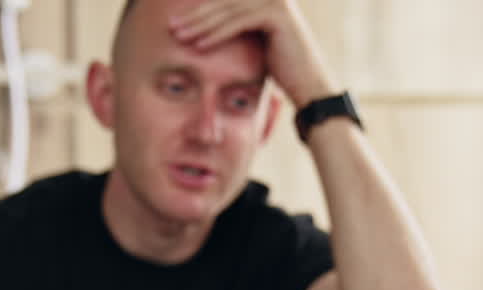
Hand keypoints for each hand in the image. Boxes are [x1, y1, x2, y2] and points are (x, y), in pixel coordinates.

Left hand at [170, 0, 335, 107]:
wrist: (310, 88)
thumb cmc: (284, 71)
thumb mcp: (256, 45)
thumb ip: (238, 30)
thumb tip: (210, 29)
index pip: (226, 1)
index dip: (201, 10)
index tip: (177, 22)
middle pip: (224, 2)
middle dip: (195, 15)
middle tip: (172, 27)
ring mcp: (276, 2)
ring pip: (228, 11)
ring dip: (200, 24)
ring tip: (178, 35)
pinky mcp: (276, 15)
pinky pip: (238, 23)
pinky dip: (216, 34)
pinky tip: (198, 45)